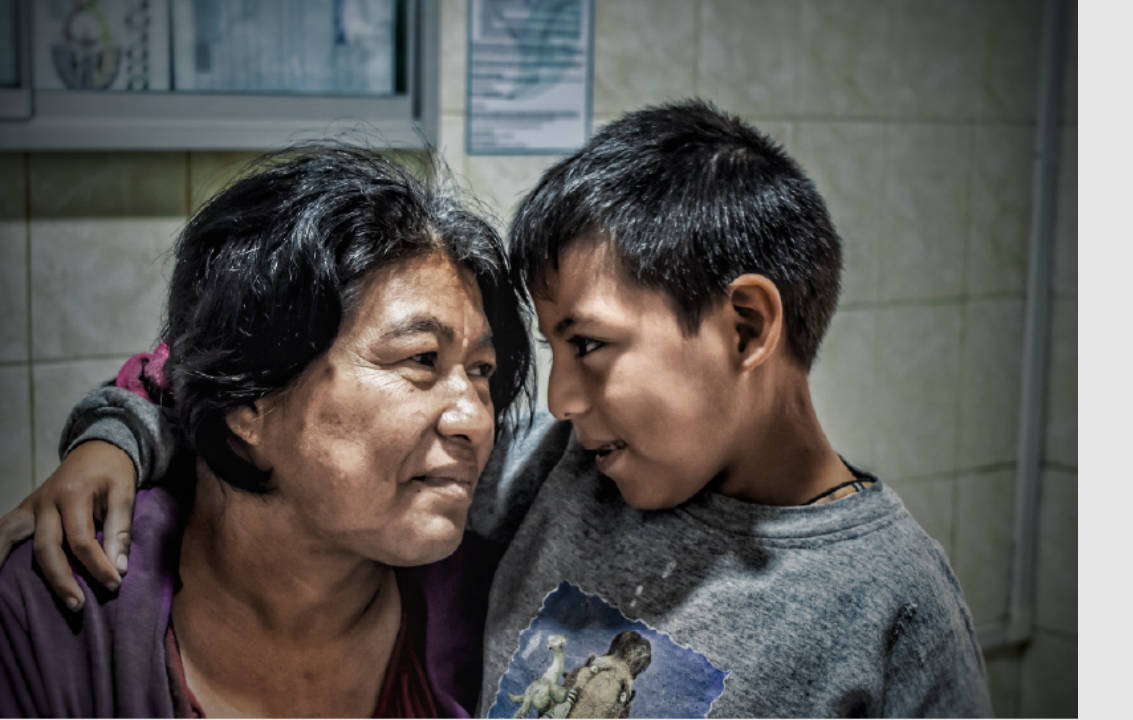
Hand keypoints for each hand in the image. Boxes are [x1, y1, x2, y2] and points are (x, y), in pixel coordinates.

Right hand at [0, 441, 136, 610]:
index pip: (81, 540)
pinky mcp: (24, 510)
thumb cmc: (113, 473)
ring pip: (13, 539)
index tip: (114, 583)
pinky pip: (2, 531)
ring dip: (15, 567)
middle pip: (47, 547)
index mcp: (73, 494)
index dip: (98, 566)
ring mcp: (30, 505)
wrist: (97, 449)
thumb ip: (121, 530)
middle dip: (61, 579)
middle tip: (78, 605)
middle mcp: (45, 501)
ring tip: (19, 599)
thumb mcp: (125, 494)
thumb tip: (119, 568)